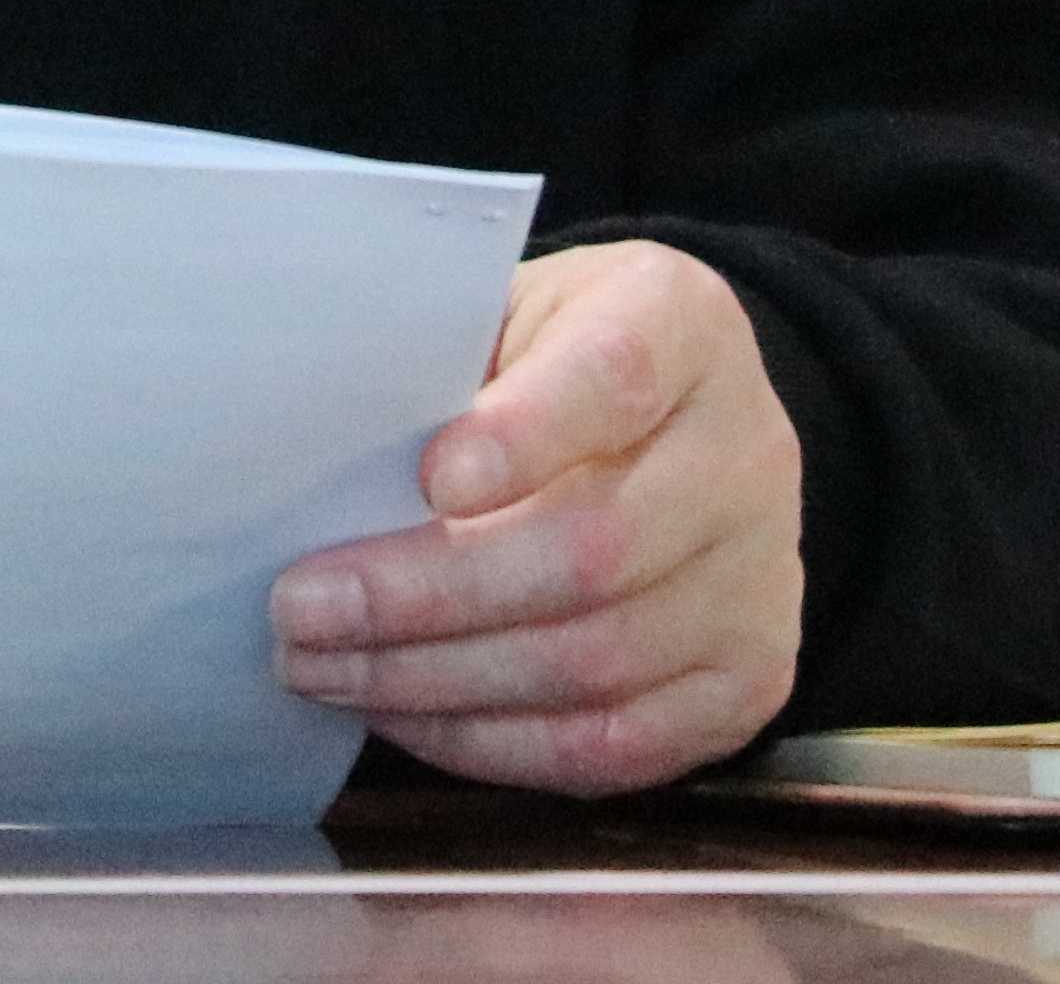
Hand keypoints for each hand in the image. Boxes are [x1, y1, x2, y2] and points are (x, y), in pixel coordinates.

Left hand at [269, 239, 801, 791]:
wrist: (681, 424)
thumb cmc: (550, 361)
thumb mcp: (506, 312)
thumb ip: (439, 367)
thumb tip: (316, 456)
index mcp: (680, 324)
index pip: (614, 377)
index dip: (521, 436)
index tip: (426, 480)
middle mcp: (744, 452)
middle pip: (594, 548)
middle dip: (427, 596)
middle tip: (301, 613)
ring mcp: (758, 577)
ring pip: (596, 661)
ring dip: (437, 680)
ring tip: (322, 669)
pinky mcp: (747, 680)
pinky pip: (615, 746)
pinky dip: (493, 742)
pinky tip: (404, 714)